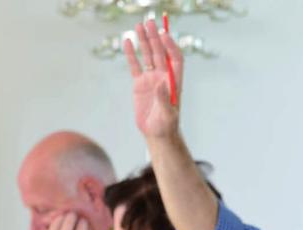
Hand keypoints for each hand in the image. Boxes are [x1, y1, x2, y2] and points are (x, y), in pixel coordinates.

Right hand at [124, 19, 182, 139]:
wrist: (156, 133)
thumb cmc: (166, 125)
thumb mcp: (167, 114)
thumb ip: (165, 99)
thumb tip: (162, 84)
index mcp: (174, 81)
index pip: (175, 59)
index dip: (171, 46)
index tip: (164, 35)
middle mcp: (163, 77)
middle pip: (160, 53)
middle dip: (155, 38)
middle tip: (149, 22)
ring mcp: (151, 79)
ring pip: (148, 55)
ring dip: (144, 41)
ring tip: (139, 26)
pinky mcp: (139, 84)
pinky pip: (135, 65)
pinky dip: (131, 54)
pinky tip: (127, 41)